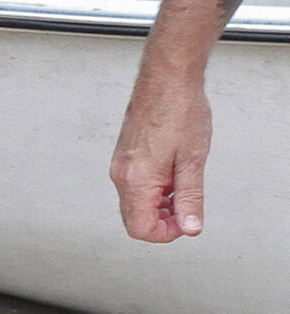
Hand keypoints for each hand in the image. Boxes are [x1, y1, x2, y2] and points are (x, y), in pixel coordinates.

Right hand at [110, 65, 212, 240]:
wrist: (166, 79)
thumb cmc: (180, 112)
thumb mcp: (194, 161)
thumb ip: (190, 199)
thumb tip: (190, 228)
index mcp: (136, 178)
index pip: (140, 228)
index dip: (167, 234)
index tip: (187, 222)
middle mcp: (121, 173)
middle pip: (134, 219)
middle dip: (163, 221)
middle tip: (188, 207)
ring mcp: (120, 163)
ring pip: (134, 202)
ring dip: (159, 205)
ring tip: (183, 185)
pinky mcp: (123, 155)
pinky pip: (133, 186)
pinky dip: (154, 190)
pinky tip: (173, 173)